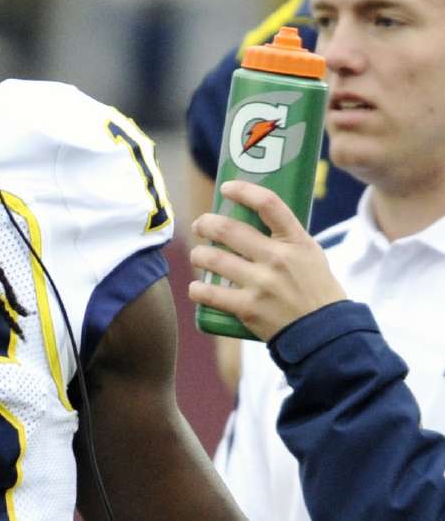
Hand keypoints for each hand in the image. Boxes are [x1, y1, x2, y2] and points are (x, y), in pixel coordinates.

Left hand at [187, 180, 345, 340]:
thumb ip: (285, 238)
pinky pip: (209, 293)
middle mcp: (278, 259)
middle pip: (227, 229)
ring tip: (198, 255)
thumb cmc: (315, 290)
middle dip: (205, 224)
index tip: (227, 188)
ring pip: (212, 258)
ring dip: (198, 255)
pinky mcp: (248, 308)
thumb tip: (252, 217)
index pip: (268, 204)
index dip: (243, 190)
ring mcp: (261, 284)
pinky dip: (197, 290)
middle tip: (200, 225)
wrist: (325, 334)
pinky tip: (196, 288)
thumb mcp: (310, 255)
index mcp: (296, 242)